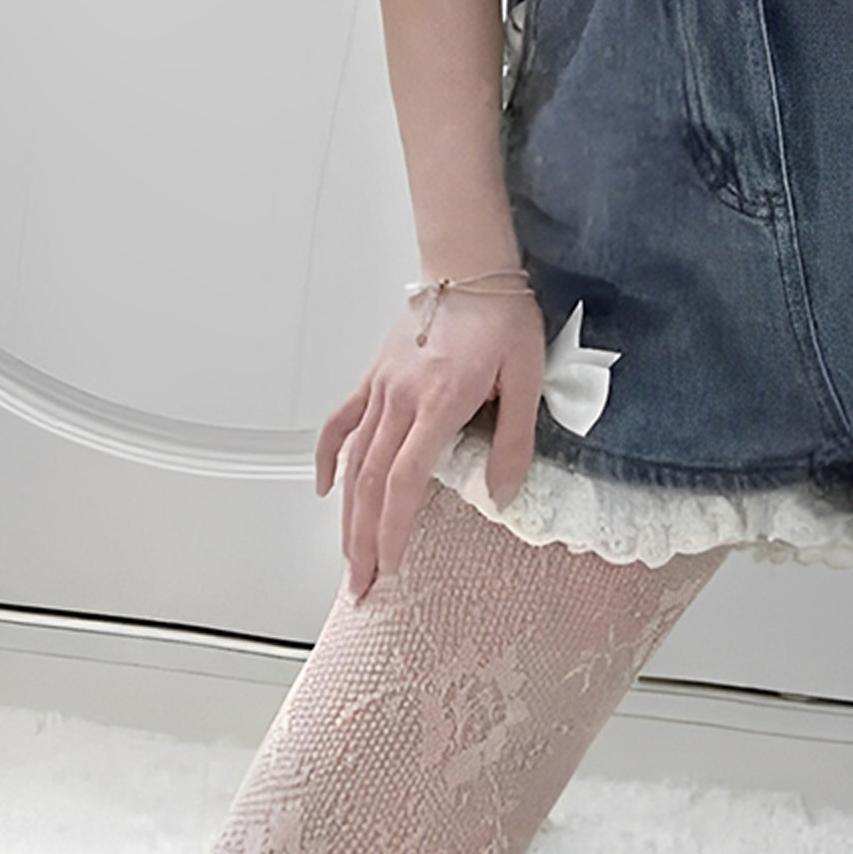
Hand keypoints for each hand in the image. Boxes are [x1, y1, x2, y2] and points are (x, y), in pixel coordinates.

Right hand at [315, 286, 545, 600]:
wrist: (472, 268)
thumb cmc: (503, 317)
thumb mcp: (527, 378)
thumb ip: (515, 440)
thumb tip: (503, 494)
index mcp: (440, 402)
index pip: (407, 480)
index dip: (395, 528)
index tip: (391, 567)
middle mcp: (401, 399)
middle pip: (372, 482)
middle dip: (364, 539)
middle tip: (361, 586)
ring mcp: (382, 388)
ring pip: (353, 461)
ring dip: (347, 514)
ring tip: (348, 558)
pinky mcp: (374, 377)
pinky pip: (342, 422)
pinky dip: (328, 458)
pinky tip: (325, 490)